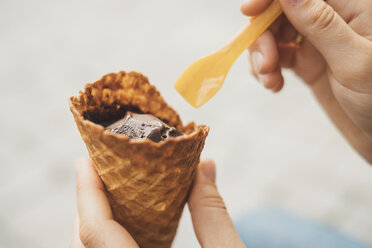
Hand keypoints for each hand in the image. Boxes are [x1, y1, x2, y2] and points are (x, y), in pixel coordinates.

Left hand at [70, 157, 244, 247]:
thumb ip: (213, 213)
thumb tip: (204, 167)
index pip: (96, 234)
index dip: (87, 193)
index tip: (84, 160)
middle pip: (85, 245)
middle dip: (87, 206)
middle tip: (98, 171)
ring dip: (96, 223)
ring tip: (109, 191)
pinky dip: (110, 241)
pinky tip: (129, 225)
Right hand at [241, 0, 371, 162]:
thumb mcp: (354, 61)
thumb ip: (321, 24)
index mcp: (352, 7)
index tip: (249, 12)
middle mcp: (331, 19)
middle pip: (280, 10)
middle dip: (263, 35)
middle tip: (264, 65)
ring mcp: (316, 41)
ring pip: (273, 32)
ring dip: (261, 54)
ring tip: (269, 80)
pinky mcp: (307, 61)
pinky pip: (276, 54)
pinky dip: (266, 69)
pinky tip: (273, 84)